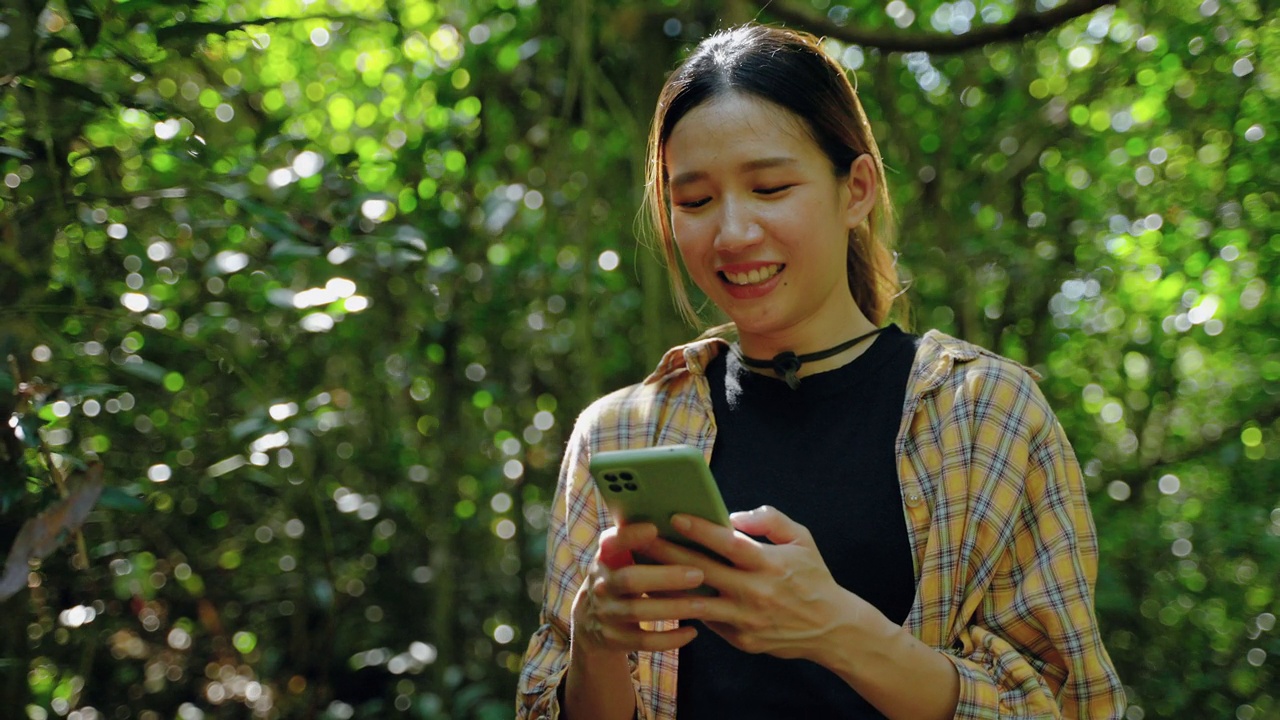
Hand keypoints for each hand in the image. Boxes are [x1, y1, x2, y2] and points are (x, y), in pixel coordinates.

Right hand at [570, 522, 707, 656]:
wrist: (590, 620)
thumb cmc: (622, 576)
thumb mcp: (621, 557)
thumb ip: (640, 540)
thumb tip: (686, 518)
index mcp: (605, 557)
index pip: (612, 542)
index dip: (630, 536)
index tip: (654, 528)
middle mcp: (601, 584)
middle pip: (630, 579)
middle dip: (665, 577)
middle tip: (699, 574)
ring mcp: (605, 613)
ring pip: (638, 611)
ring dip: (672, 607)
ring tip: (703, 604)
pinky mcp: (614, 639)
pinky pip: (643, 641)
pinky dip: (669, 638)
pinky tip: (693, 631)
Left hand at [642, 505, 862, 662]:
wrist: (832, 628)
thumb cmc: (812, 577)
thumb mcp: (802, 539)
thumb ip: (770, 520)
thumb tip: (733, 516)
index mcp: (770, 564)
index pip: (729, 544)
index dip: (701, 530)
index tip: (674, 516)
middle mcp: (755, 593)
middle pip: (703, 572)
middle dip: (668, 554)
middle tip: (640, 540)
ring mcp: (746, 620)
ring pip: (696, 604)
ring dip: (666, 588)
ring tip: (640, 574)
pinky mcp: (742, 640)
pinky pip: (708, 622)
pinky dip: (685, 608)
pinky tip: (662, 597)